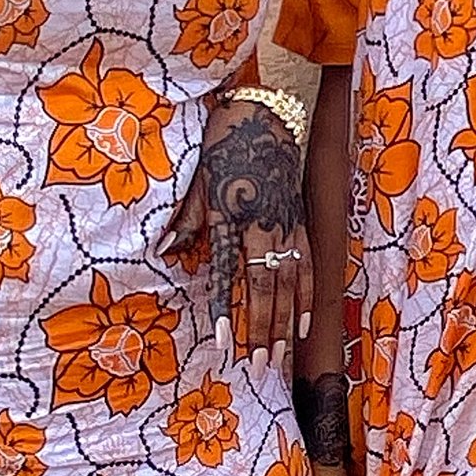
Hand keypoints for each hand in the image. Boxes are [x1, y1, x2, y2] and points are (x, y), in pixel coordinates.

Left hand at [171, 94, 312, 369]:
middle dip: (262, 331)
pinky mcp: (300, 220)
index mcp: (232, 216)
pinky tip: (302, 322)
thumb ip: (187, 217)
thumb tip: (167, 250)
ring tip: (279, 356)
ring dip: (284, 324)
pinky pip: (308, 266)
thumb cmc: (224, 141)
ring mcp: (286, 225)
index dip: (228, 311)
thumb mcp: (196, 176)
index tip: (224, 344)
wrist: (268, 110)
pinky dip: (306, 297)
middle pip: (266, 288)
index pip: (230, 274)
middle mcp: (263, 225)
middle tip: (259, 366)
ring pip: (290, 283)